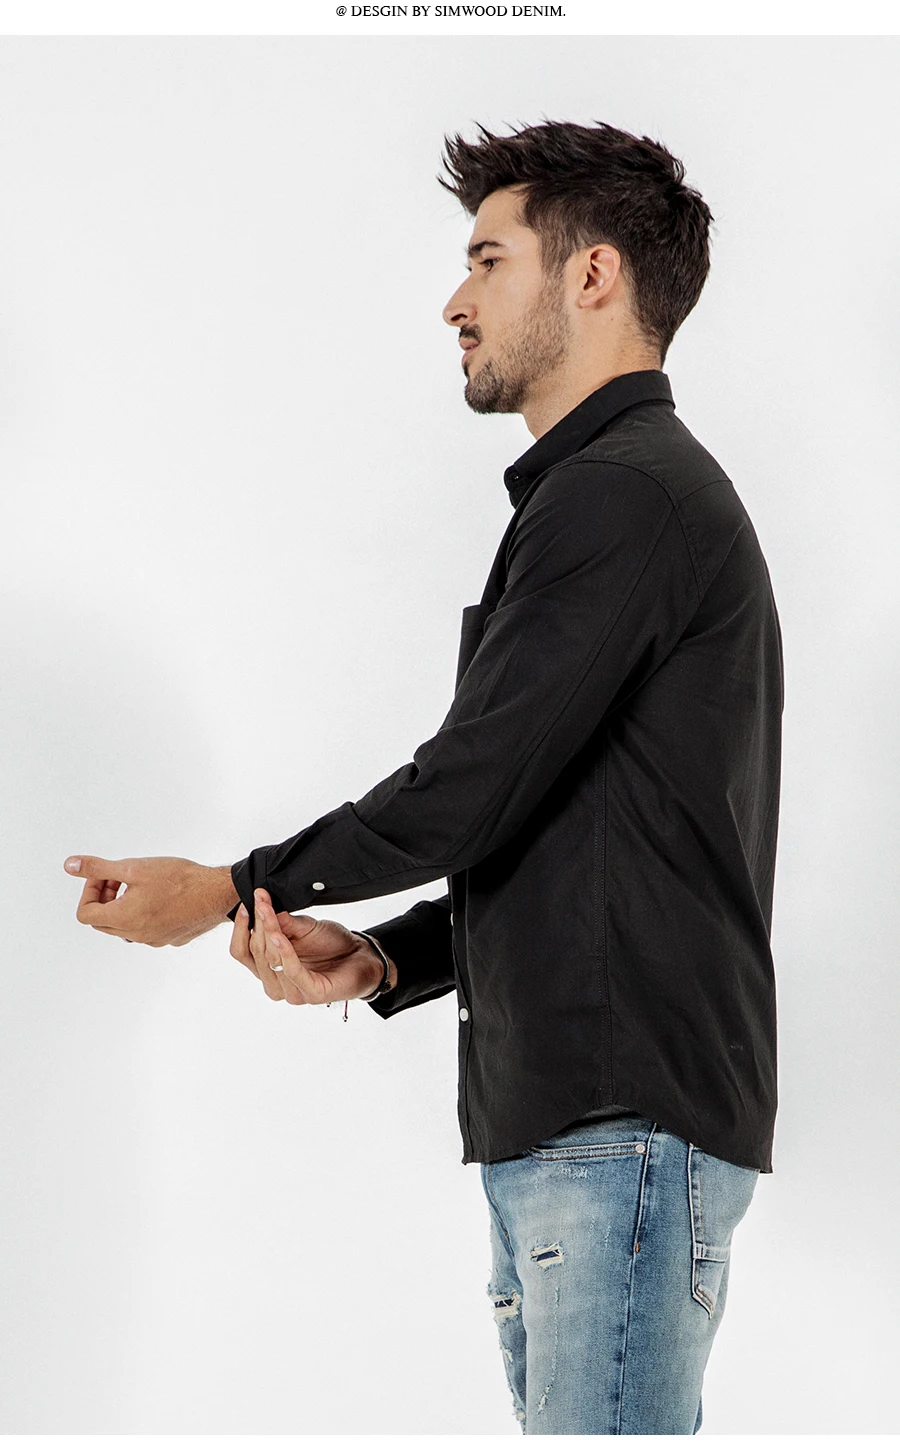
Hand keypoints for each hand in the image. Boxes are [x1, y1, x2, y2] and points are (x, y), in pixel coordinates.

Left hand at [64, 854, 239, 946]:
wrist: (217, 894)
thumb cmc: (180, 880)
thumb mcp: (134, 867)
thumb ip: (99, 868)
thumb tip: (71, 866)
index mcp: (124, 919)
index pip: (85, 914)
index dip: (89, 891)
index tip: (104, 875)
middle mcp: (136, 935)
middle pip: (103, 921)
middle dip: (104, 897)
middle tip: (119, 877)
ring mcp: (153, 940)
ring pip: (124, 926)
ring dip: (123, 905)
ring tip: (140, 884)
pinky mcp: (169, 938)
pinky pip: (146, 929)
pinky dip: (143, 913)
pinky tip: (159, 895)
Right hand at [231, 888, 391, 1004]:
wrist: (364, 956)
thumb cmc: (333, 944)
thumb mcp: (305, 927)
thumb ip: (284, 923)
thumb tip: (263, 908)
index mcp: (269, 970)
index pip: (242, 952)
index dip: (241, 928)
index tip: (247, 903)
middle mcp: (276, 984)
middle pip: (256, 953)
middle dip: (257, 924)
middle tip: (261, 900)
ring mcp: (293, 992)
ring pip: (271, 959)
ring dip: (269, 932)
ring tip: (269, 910)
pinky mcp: (311, 993)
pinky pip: (291, 970)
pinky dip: (284, 952)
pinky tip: (279, 935)